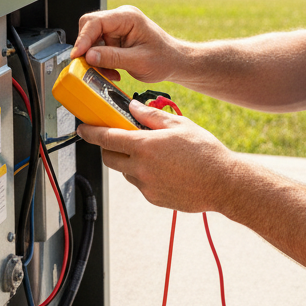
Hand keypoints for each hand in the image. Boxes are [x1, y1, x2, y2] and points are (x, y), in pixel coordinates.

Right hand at [70, 5, 179, 83]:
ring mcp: (117, 28)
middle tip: (91, 66)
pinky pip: (99, 47)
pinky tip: (113, 70)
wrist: (175, 62)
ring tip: (110, 72)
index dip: (83, 39)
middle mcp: (120, 18)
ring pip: (92, 40)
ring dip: (96, 59)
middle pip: (89, 28)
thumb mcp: (138, 62)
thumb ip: (113, 58)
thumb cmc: (164, 59)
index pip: (95, 22)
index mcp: (128, 17)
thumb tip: (88, 56)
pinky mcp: (116, 38)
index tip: (78, 55)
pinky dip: (102, 61)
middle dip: (88, 49)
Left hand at [77, 100, 238, 213]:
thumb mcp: (180, 125)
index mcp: (145, 146)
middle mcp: (141, 168)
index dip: (91, 132)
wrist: (222, 183)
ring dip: (129, 161)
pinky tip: (164, 168)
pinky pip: (140, 184)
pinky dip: (144, 174)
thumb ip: (152, 116)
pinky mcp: (153, 198)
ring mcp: (146, 186)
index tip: (83, 129)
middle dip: (108, 147)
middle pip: (109, 158)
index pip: (107, 138)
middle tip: (119, 139)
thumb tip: (134, 107)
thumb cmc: (205, 153)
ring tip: (152, 153)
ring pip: (125, 171)